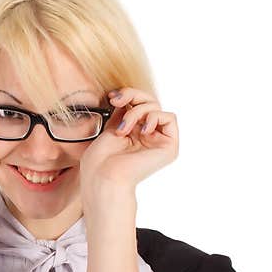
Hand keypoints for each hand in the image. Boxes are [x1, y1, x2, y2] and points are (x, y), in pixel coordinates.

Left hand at [79, 86, 178, 209]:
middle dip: (132, 96)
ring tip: (123, 129)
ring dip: (137, 112)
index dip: (128, 95)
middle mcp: (148, 137)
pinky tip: (142, 130)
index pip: (139, 104)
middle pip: (150, 101)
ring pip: (157, 107)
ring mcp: (158, 142)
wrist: (103, 177)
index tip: (112, 97)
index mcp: (135, 133)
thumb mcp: (111, 127)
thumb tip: (129, 96)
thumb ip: (124, 111)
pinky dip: (154, 117)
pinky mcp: (169, 147)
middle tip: (117, 102)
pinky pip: (170, 118)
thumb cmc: (101, 160)